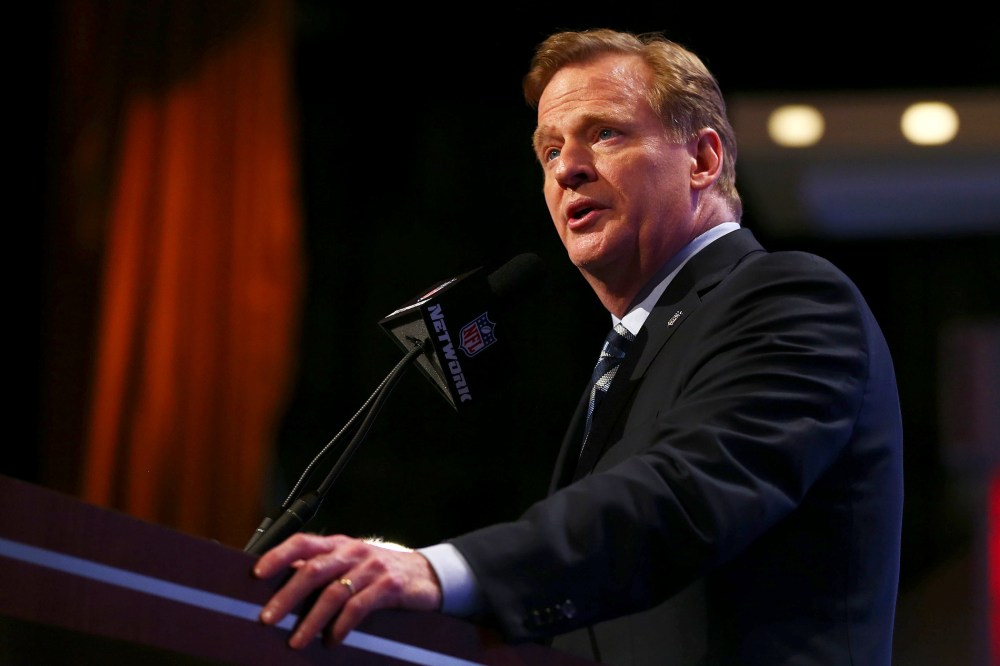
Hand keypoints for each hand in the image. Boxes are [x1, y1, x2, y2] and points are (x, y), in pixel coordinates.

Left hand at [254, 533, 442, 648]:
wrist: (426, 574)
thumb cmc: (379, 571)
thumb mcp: (350, 564)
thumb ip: (321, 569)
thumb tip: (281, 582)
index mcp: (338, 544)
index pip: (303, 542)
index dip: (279, 554)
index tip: (257, 573)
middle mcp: (352, 552)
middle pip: (313, 570)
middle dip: (287, 596)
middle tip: (268, 618)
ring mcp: (371, 568)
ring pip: (334, 592)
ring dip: (312, 620)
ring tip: (297, 641)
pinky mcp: (389, 586)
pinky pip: (359, 607)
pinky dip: (341, 626)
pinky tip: (332, 640)